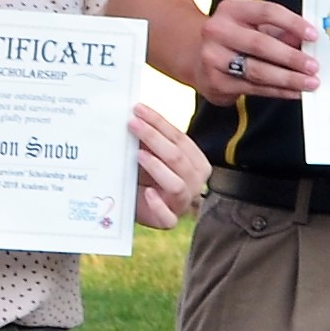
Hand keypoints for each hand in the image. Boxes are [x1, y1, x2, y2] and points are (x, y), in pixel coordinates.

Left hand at [128, 102, 210, 227]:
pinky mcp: (168, 220)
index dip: (159, 122)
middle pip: (177, 157)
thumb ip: (151, 136)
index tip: (138, 110)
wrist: (138, 202)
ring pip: (176, 184)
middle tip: (132, 124)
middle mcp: (195, 182)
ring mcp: (183, 202)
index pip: (180, 138)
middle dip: (154, 138)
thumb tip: (136, 111)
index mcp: (197, 162)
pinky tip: (147, 193)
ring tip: (138, 154)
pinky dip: (158, 206)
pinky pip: (168, 217)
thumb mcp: (152, 152)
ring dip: (157, 168)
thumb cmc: (147, 173)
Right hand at [197, 0, 319, 98]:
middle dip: (291, 57)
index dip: (292, 23)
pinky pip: (254, 88)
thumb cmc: (235, 39)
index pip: (266, 11)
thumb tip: (308, 41)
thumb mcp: (254, 26)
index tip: (313, 35)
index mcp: (231, 10)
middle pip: (260, 44)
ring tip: (309, 83)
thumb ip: (280, 31)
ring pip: (257, 70)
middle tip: (313, 66)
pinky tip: (294, 92)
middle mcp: (217, 30)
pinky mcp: (215, 82)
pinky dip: (278, 91)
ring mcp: (213, 57)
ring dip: (288, 79)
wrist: (197, 57)